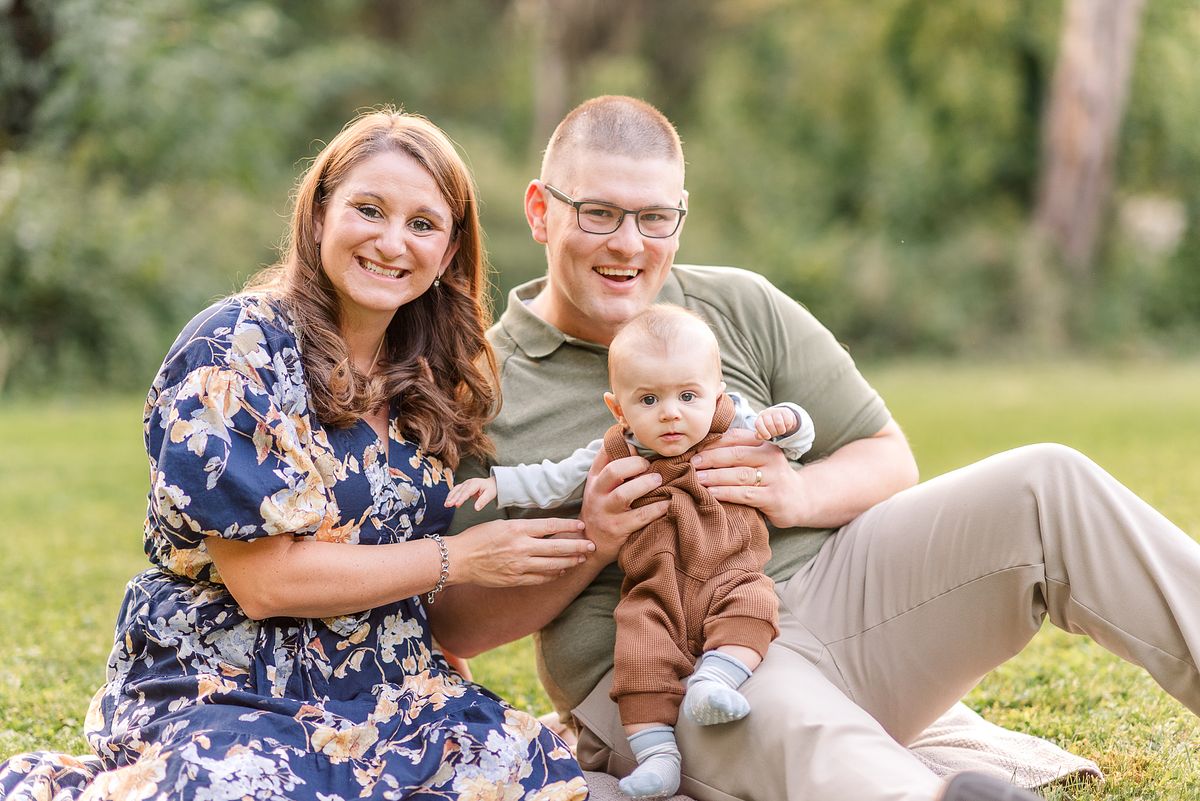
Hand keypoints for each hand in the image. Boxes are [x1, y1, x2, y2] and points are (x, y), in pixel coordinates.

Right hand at [445, 476, 497, 510]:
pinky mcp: (463, 486)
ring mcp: (465, 484)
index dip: (461, 498)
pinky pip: (455, 490)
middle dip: (453, 498)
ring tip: (446, 504)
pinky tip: (448, 501)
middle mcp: (468, 483)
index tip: (457, 504)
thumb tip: (476, 508)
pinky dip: (451, 495)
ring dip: (450, 497)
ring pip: (455, 490)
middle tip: (448, 505)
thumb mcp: (489, 495)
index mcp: (475, 484)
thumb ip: (483, 501)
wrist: (491, 483)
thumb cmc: (490, 489)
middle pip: (459, 491)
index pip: (467, 492)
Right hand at [450, 517, 593, 586]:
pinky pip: (541, 578)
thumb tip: (546, 530)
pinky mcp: (515, 579)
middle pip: (557, 546)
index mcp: (518, 529)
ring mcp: (519, 565)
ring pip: (552, 564)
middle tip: (592, 546)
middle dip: (578, 546)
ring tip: (581, 559)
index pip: (551, 525)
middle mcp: (521, 547)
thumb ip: (524, 528)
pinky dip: (554, 574)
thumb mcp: (502, 525)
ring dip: (570, 561)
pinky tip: (562, 570)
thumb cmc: (478, 538)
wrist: (458, 559)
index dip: (569, 526)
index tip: (582, 526)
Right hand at [580, 446, 668, 562]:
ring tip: (659, 480)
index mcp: (594, 480)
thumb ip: (611, 467)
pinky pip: (640, 517)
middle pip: (613, 472)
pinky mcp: (617, 530)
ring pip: (623, 495)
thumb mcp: (599, 487)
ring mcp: (606, 512)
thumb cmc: (601, 509)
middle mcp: (597, 494)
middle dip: (634, 464)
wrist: (590, 543)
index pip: (603, 455)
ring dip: (644, 485)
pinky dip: (656, 508)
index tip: (636, 447)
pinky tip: (667, 503)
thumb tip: (634, 444)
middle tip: (649, 465)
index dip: (620, 445)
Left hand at [691, 427, 807, 527]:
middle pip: (736, 454)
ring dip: (715, 476)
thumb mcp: (759, 460)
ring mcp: (774, 477)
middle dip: (710, 458)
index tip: (694, 449)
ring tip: (696, 479)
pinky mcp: (774, 497)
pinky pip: (746, 494)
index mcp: (764, 444)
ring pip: (739, 474)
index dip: (713, 443)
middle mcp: (770, 457)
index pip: (736, 438)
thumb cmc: (771, 478)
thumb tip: (701, 451)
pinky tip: (711, 493)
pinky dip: (726, 493)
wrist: (801, 499)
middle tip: (691, 464)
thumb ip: (738, 454)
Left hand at [755, 406, 797, 439]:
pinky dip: (788, 427)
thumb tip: (760, 437)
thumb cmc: (770, 427)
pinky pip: (787, 422)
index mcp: (760, 418)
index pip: (758, 424)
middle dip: (773, 432)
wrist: (780, 416)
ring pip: (778, 423)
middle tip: (776, 434)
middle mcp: (767, 413)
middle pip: (769, 425)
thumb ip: (760, 435)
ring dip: (781, 431)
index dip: (763, 432)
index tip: (768, 437)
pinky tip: (785, 426)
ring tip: (780, 431)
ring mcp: (776, 411)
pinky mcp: (785, 411)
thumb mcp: (764, 431)